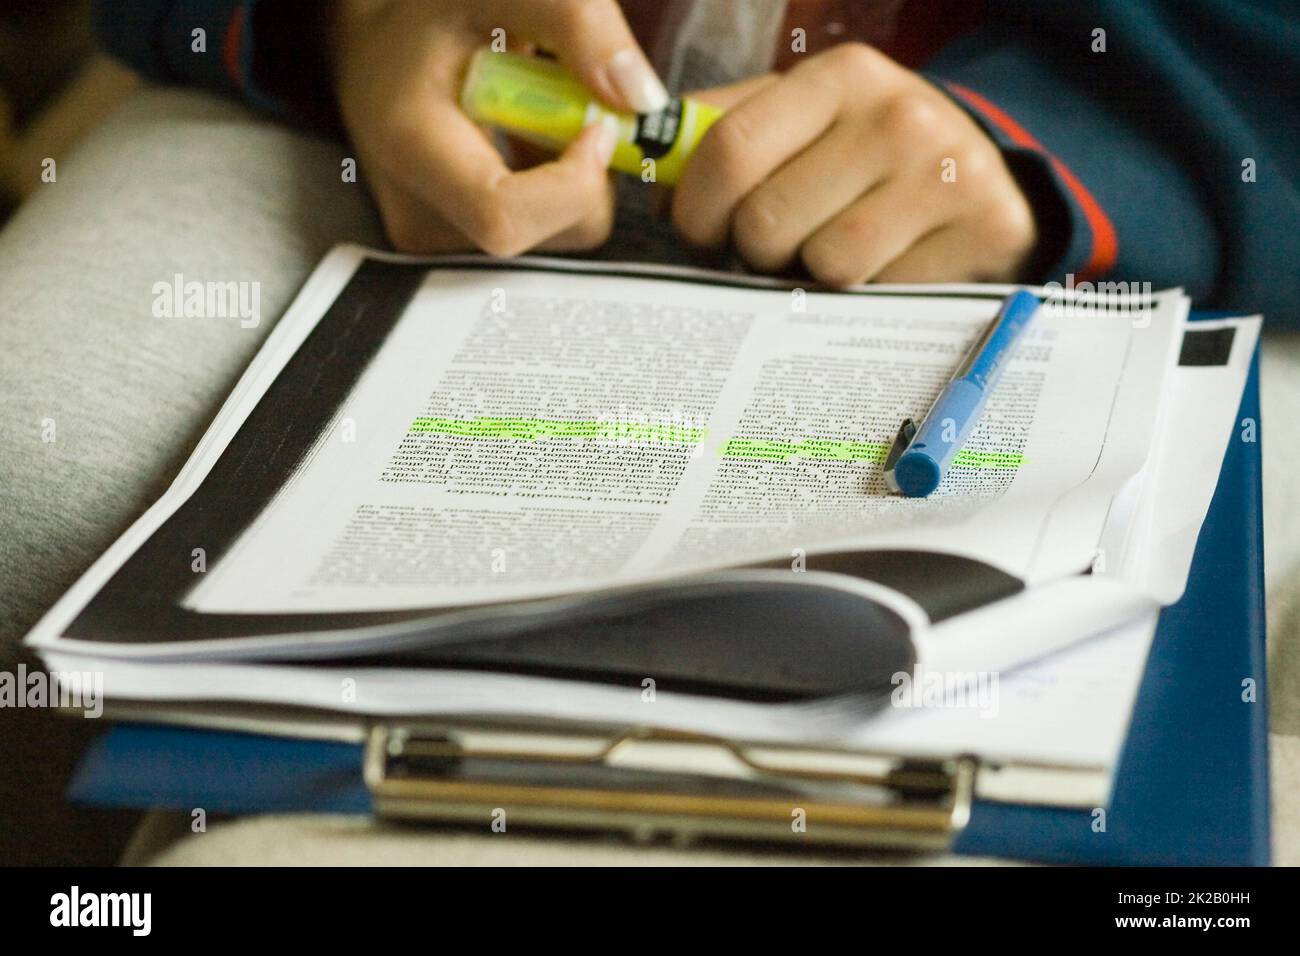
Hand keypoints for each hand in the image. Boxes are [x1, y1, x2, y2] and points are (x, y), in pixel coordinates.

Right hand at [327, 0, 666, 255]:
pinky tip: (525, 141)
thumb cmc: (429, 14)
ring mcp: (437, 239)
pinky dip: (555, 188)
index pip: (506, 217)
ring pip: (554, 236)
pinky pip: (542, 234)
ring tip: (536, 115)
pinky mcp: (458, 246)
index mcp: (411, 149)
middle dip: (584, 172)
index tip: (597, 123)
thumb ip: (575, 23)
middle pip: (548, 233)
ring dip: (572, 176)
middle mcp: (417, 214)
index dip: (573, 182)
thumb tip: (641, 100)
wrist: (376, 48)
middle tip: (567, 102)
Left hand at [672, 44, 1038, 285]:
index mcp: (840, 76)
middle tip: (775, 248)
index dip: (695, 209)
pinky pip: (881, 296)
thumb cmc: (861, 161)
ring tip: (829, 255)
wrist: (981, 184)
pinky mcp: (984, 230)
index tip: (698, 232)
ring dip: (811, 279)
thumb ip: (721, 137)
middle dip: (753, 251)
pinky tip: (881, 270)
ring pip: (824, 266)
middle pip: (767, 221)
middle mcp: (898, 114)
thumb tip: (652, 188)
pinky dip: (865, 299)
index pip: (729, 150)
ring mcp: (947, 172)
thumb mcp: (800, 124)